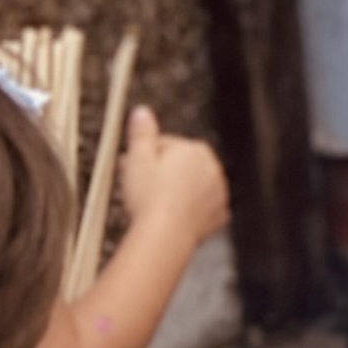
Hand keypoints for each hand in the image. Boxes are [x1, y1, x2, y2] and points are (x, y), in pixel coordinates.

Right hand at [116, 110, 229, 247]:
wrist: (165, 236)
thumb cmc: (149, 198)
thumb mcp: (137, 159)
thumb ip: (142, 133)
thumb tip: (142, 111)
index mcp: (195, 149)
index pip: (166, 146)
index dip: (143, 157)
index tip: (128, 167)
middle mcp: (213, 168)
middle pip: (181, 166)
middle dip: (161, 172)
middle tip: (136, 187)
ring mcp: (219, 193)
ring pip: (192, 187)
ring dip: (176, 191)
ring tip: (152, 204)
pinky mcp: (218, 216)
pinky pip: (201, 208)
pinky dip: (188, 211)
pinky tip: (171, 216)